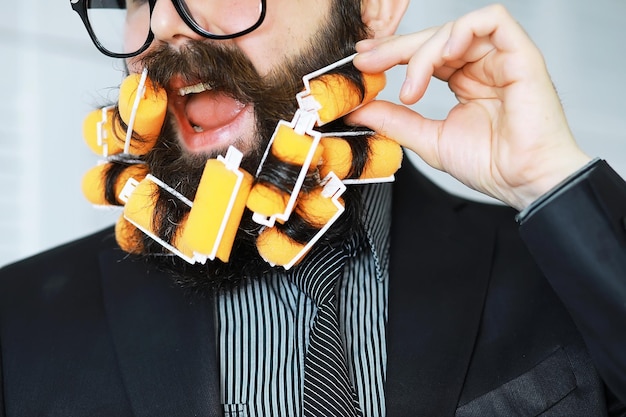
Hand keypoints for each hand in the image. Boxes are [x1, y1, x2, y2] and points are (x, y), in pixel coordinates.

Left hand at [347, 4, 590, 209]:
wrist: (524, 181)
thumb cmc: (490, 165)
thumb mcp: (429, 140)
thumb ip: (395, 120)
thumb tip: (359, 108)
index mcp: (464, 81)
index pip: (423, 54)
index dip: (392, 52)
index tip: (362, 62)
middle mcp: (481, 65)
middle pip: (434, 38)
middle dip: (397, 48)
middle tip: (369, 63)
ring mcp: (501, 58)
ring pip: (455, 29)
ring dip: (425, 52)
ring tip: (412, 88)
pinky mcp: (521, 54)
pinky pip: (493, 20)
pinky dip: (463, 29)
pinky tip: (445, 52)